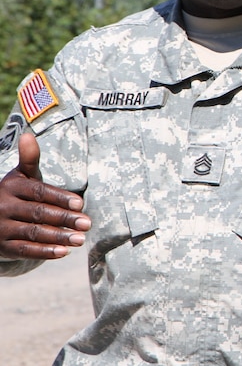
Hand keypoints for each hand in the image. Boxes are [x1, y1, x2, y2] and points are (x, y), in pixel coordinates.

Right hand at [0, 132, 89, 259]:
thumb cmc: (15, 194)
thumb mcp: (21, 176)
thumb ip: (29, 159)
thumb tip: (28, 134)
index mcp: (11, 187)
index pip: (38, 192)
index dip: (60, 198)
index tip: (80, 204)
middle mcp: (3, 207)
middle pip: (38, 214)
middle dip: (64, 219)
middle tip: (87, 224)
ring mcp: (1, 228)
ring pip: (33, 233)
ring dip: (58, 237)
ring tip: (80, 239)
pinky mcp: (3, 247)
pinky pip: (24, 250)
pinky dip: (44, 252)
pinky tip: (63, 252)